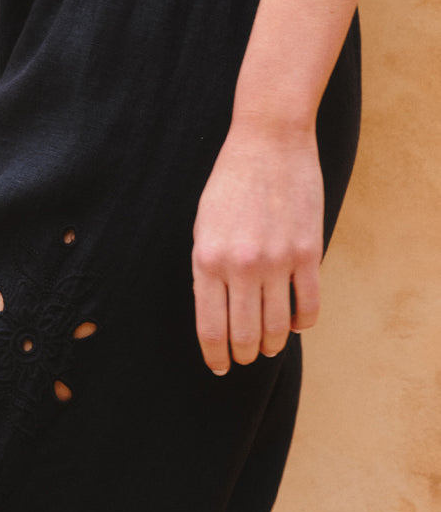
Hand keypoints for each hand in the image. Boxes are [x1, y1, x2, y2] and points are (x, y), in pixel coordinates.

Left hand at [191, 123, 323, 373]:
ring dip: (271, 344)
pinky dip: (301, 322)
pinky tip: (294, 325)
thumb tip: (214, 308)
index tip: (219, 367)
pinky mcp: (308, 251)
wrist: (268, 143)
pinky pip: (308, 304)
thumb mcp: (202, 227)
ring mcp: (277, 260)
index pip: (209, 325)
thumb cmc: (228, 185)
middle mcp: (240, 266)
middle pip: (243, 333)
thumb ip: (206, 268)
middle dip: (242, 354)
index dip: (214, 354)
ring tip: (268, 348)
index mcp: (206, 260)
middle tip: (244, 360)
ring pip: (276, 325)